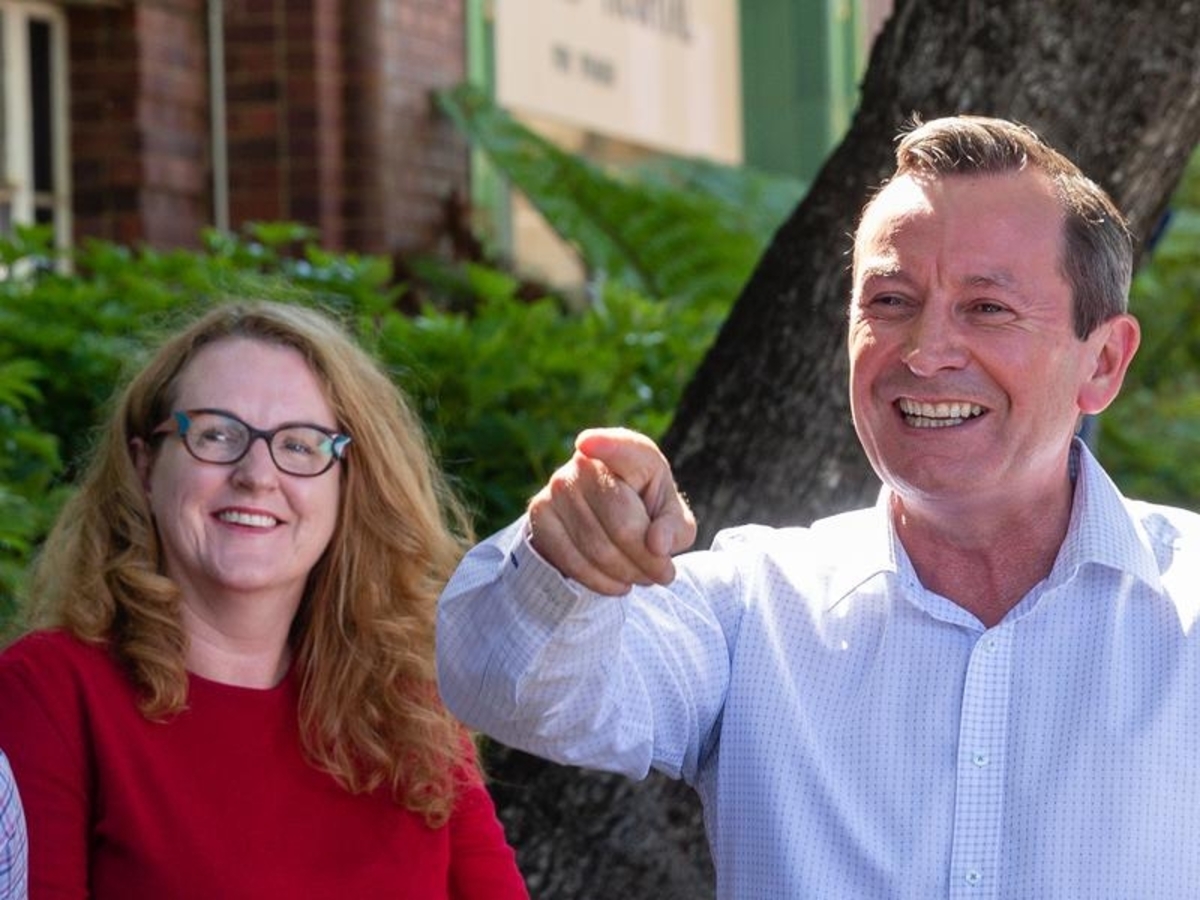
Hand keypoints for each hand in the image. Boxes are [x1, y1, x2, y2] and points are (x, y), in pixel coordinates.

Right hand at [527, 428, 696, 594]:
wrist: (605, 523)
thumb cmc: (648, 516)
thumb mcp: (673, 520)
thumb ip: (674, 529)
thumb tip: (658, 545)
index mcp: (630, 452)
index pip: (618, 447)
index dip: (604, 445)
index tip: (587, 444)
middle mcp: (587, 463)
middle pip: (623, 524)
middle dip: (648, 560)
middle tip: (663, 575)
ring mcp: (558, 486)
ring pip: (599, 548)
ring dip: (628, 574)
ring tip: (642, 578)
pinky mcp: (540, 513)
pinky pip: (572, 560)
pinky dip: (601, 581)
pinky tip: (618, 584)